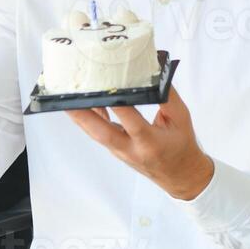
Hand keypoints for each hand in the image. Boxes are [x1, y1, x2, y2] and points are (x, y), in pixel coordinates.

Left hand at [66, 85, 214, 200]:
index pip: (131, 121)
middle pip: (101, 132)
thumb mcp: (183, 118)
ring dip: (80, 116)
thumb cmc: (182, 146)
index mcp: (150, 142)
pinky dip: (90, 118)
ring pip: (96, 134)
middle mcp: (131, 150)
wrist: (181, 176)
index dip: (118, 104)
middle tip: (68, 96)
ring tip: (66, 96)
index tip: (107, 86)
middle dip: (83, 114)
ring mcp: (120, 152)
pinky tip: (84, 102)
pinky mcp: (116, 151)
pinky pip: (99, 134)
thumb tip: (155, 72)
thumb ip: (168, 95)